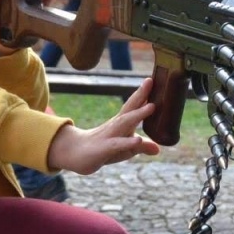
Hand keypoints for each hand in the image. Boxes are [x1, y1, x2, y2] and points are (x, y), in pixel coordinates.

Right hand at [46, 77, 161, 172]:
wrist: (75, 155)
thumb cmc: (103, 149)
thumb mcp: (125, 149)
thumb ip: (141, 147)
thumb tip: (158, 149)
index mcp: (122, 122)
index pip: (134, 104)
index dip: (144, 93)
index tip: (153, 79)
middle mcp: (116, 125)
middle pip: (128, 107)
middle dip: (140, 94)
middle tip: (150, 80)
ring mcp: (109, 136)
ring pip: (124, 123)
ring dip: (138, 114)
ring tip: (152, 106)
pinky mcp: (104, 149)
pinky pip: (117, 145)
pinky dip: (128, 142)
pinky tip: (138, 139)